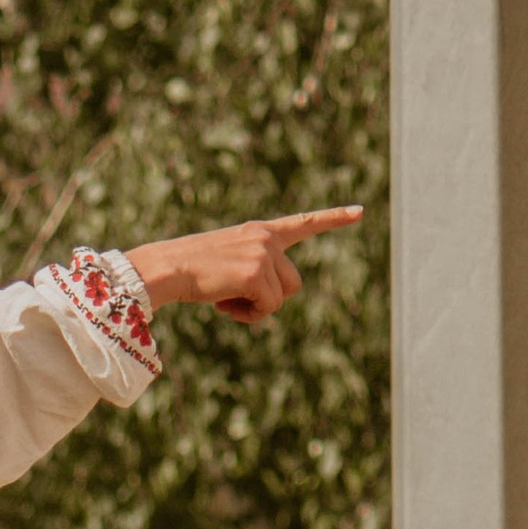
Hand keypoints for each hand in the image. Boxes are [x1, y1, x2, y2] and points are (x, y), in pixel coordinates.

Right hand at [127, 206, 362, 323]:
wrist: (167, 268)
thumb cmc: (189, 270)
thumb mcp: (227, 263)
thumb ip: (254, 272)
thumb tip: (270, 298)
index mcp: (260, 231)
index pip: (302, 223)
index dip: (333, 219)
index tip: (360, 212)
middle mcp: (266, 238)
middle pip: (293, 283)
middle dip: (270, 299)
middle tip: (235, 298)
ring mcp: (263, 254)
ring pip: (281, 298)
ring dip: (257, 309)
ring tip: (227, 300)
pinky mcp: (256, 273)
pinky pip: (267, 309)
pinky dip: (248, 316)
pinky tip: (224, 305)